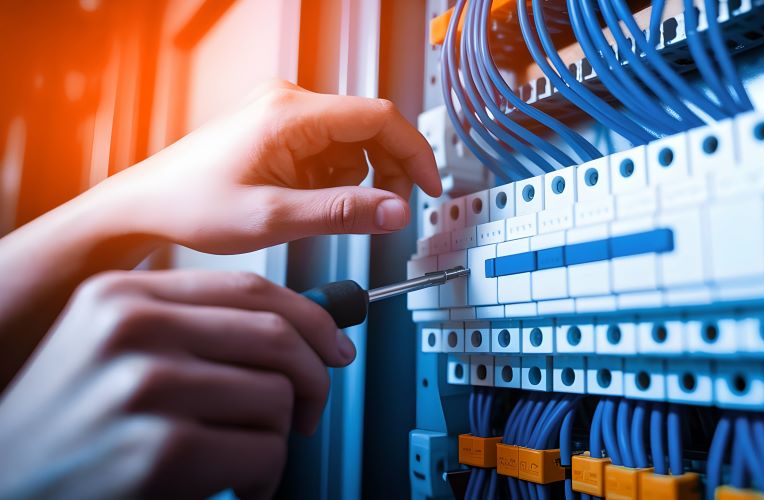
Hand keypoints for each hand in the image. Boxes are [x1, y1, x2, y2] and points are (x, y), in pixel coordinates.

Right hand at [0, 270, 350, 498]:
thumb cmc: (69, 430)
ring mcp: (145, 387)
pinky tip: (235, 486)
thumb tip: (301, 329)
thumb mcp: (111, 352)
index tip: (335, 345)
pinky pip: (266, 452)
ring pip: (278, 397)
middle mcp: (131, 330)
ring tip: (244, 459)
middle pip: (276, 337)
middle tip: (309, 412)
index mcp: (121, 297)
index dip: (310, 318)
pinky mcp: (161, 451)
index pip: (248, 288)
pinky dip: (265, 478)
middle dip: (313, 379)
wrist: (7, 491)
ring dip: (279, 439)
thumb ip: (192, 330)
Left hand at [93, 80, 441, 253]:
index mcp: (290, 114)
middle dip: (385, 172)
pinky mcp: (279, 128)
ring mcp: (283, 113)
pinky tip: (307, 200)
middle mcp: (289, 102)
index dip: (414, 153)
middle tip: (381, 214)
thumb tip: (397, 212)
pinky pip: (329, 149)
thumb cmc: (193, 206)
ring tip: (321, 210)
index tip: (429, 188)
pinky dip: (332, 178)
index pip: (379, 117)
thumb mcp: (275, 218)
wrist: (148, 205)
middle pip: (370, 128)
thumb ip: (342, 214)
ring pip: (352, 142)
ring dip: (355, 179)